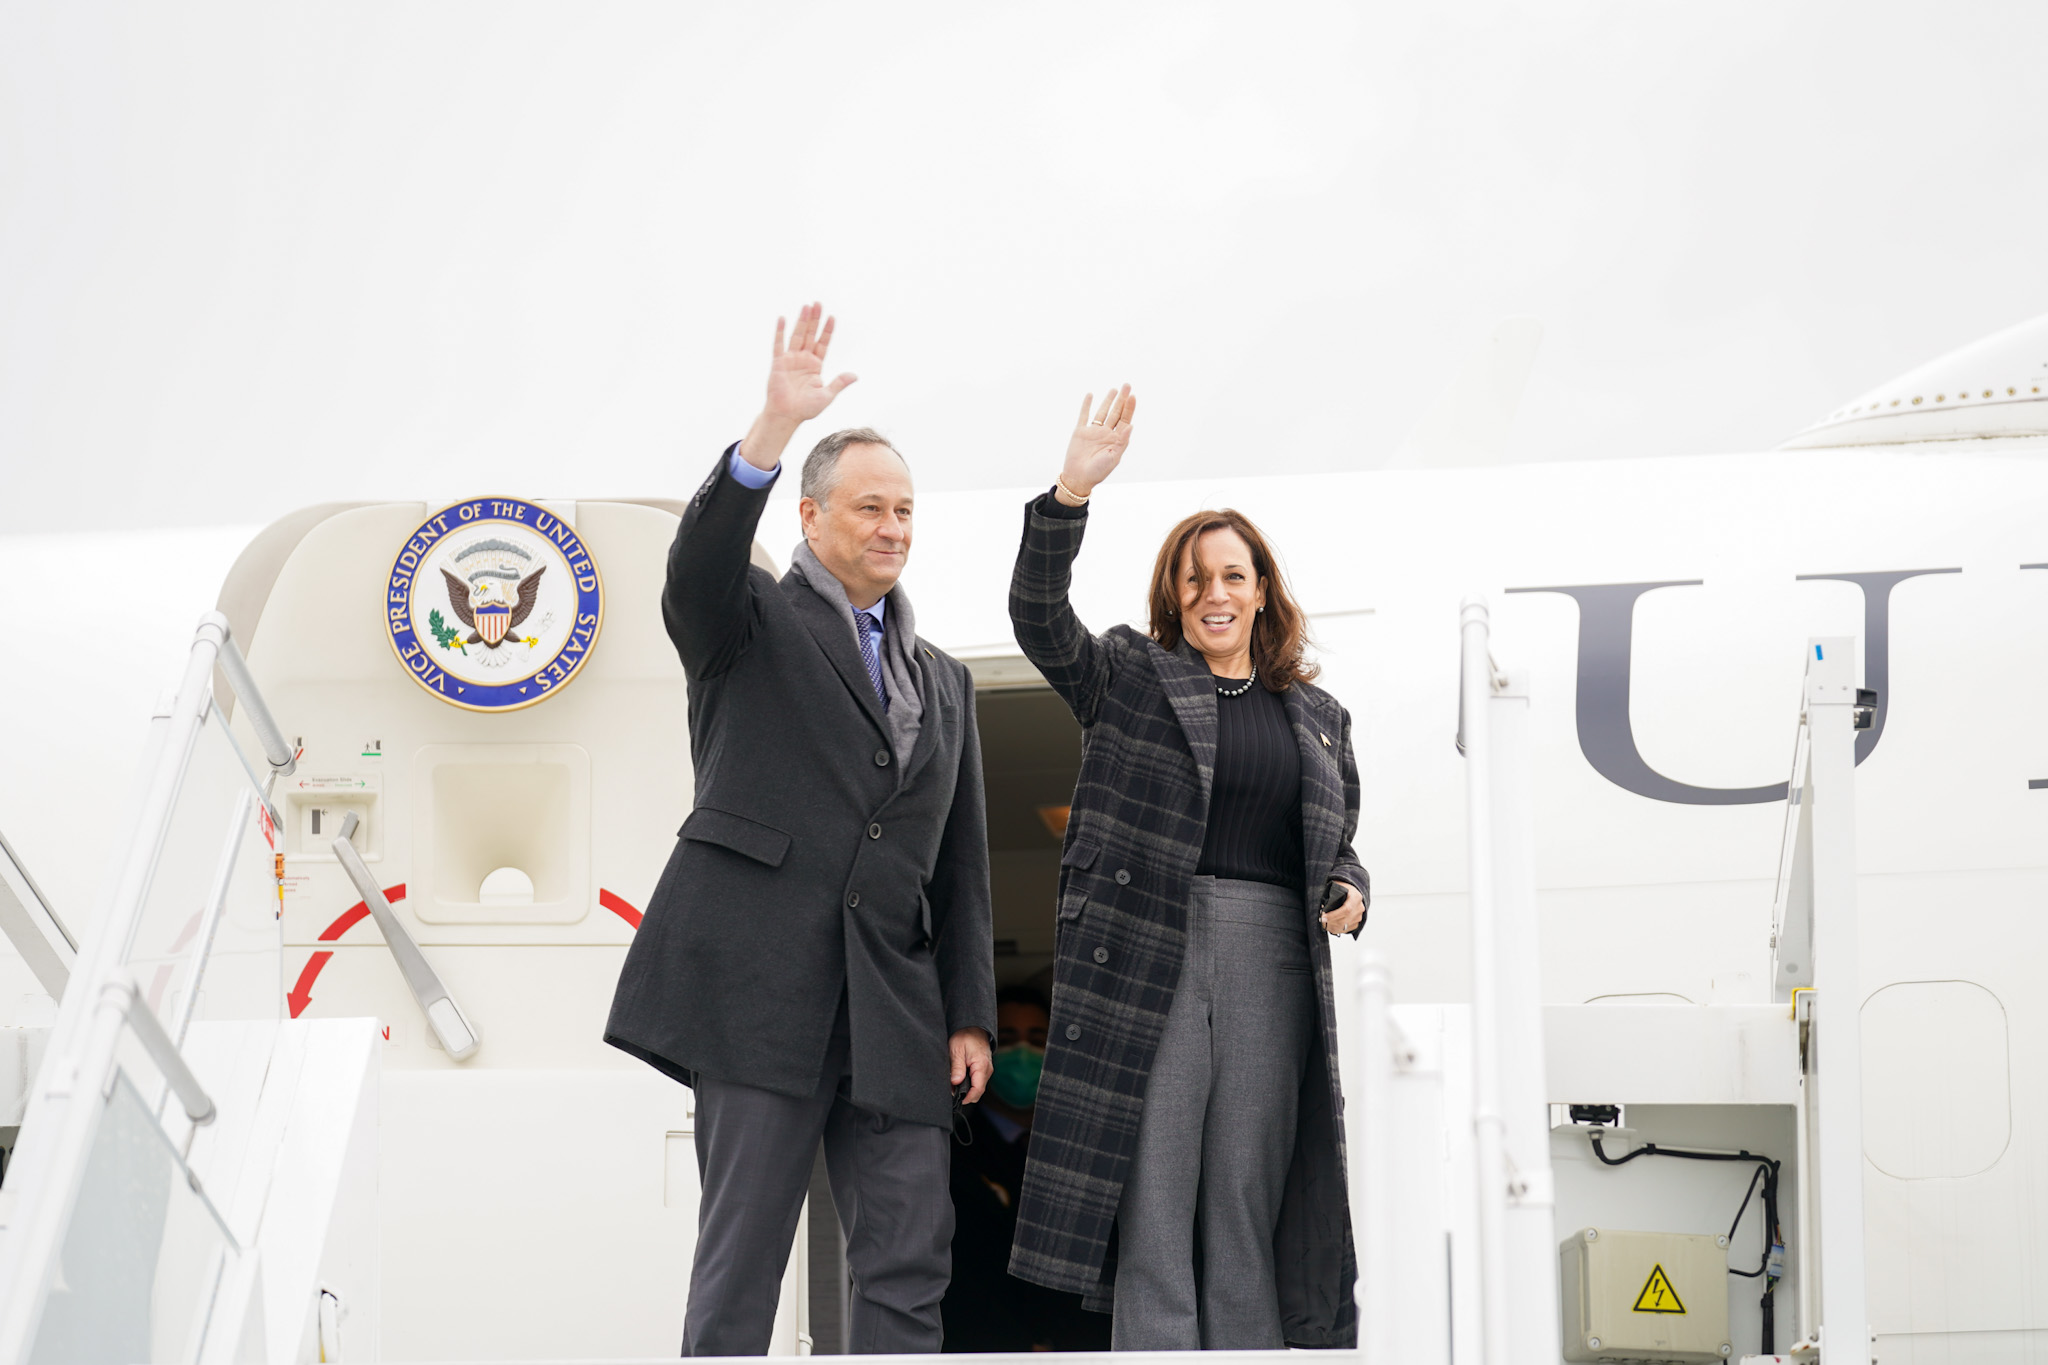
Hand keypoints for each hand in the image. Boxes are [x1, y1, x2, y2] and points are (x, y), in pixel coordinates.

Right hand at [738, 302, 857, 470]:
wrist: (786, 415)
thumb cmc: (805, 409)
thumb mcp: (826, 395)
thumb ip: (839, 383)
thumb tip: (855, 376)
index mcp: (815, 366)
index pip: (823, 344)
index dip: (827, 331)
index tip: (832, 317)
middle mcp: (803, 360)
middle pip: (810, 335)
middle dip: (815, 320)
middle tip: (818, 304)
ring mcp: (790, 360)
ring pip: (797, 336)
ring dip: (802, 321)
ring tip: (806, 306)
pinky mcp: (778, 363)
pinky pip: (779, 344)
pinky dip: (780, 332)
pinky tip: (782, 319)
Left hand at [949, 1027, 992, 1103]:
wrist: (974, 1027)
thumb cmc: (966, 1036)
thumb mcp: (957, 1050)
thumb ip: (957, 1067)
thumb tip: (955, 1083)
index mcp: (982, 1066)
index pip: (978, 1090)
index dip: (967, 1098)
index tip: (957, 1100)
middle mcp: (987, 1070)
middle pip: (978, 1091)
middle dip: (966, 1094)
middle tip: (951, 1090)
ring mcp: (987, 1070)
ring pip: (977, 1087)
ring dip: (967, 1088)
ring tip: (954, 1082)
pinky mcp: (984, 1069)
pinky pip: (977, 1081)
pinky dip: (969, 1083)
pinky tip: (959, 1078)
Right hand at [1055, 385, 1136, 502]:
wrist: (1078, 478)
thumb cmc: (1098, 471)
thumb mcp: (1113, 457)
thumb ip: (1122, 441)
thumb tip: (1131, 425)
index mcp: (1116, 440)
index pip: (1125, 420)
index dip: (1129, 408)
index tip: (1132, 396)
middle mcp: (1106, 433)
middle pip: (1116, 412)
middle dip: (1121, 399)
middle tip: (1126, 385)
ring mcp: (1093, 432)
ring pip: (1102, 412)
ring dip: (1108, 401)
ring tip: (1114, 390)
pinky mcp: (1080, 432)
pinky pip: (1084, 416)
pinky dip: (1086, 405)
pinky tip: (1090, 396)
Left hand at [1321, 881, 1364, 934]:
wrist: (1351, 892)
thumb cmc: (1343, 889)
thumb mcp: (1338, 888)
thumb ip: (1332, 897)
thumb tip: (1323, 908)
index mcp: (1356, 897)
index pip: (1346, 910)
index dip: (1333, 915)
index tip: (1323, 917)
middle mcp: (1359, 908)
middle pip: (1344, 920)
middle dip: (1330, 921)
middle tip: (1321, 920)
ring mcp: (1359, 916)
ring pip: (1344, 926)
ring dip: (1332, 926)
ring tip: (1324, 922)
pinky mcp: (1357, 922)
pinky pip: (1346, 929)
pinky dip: (1336, 929)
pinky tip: (1330, 925)